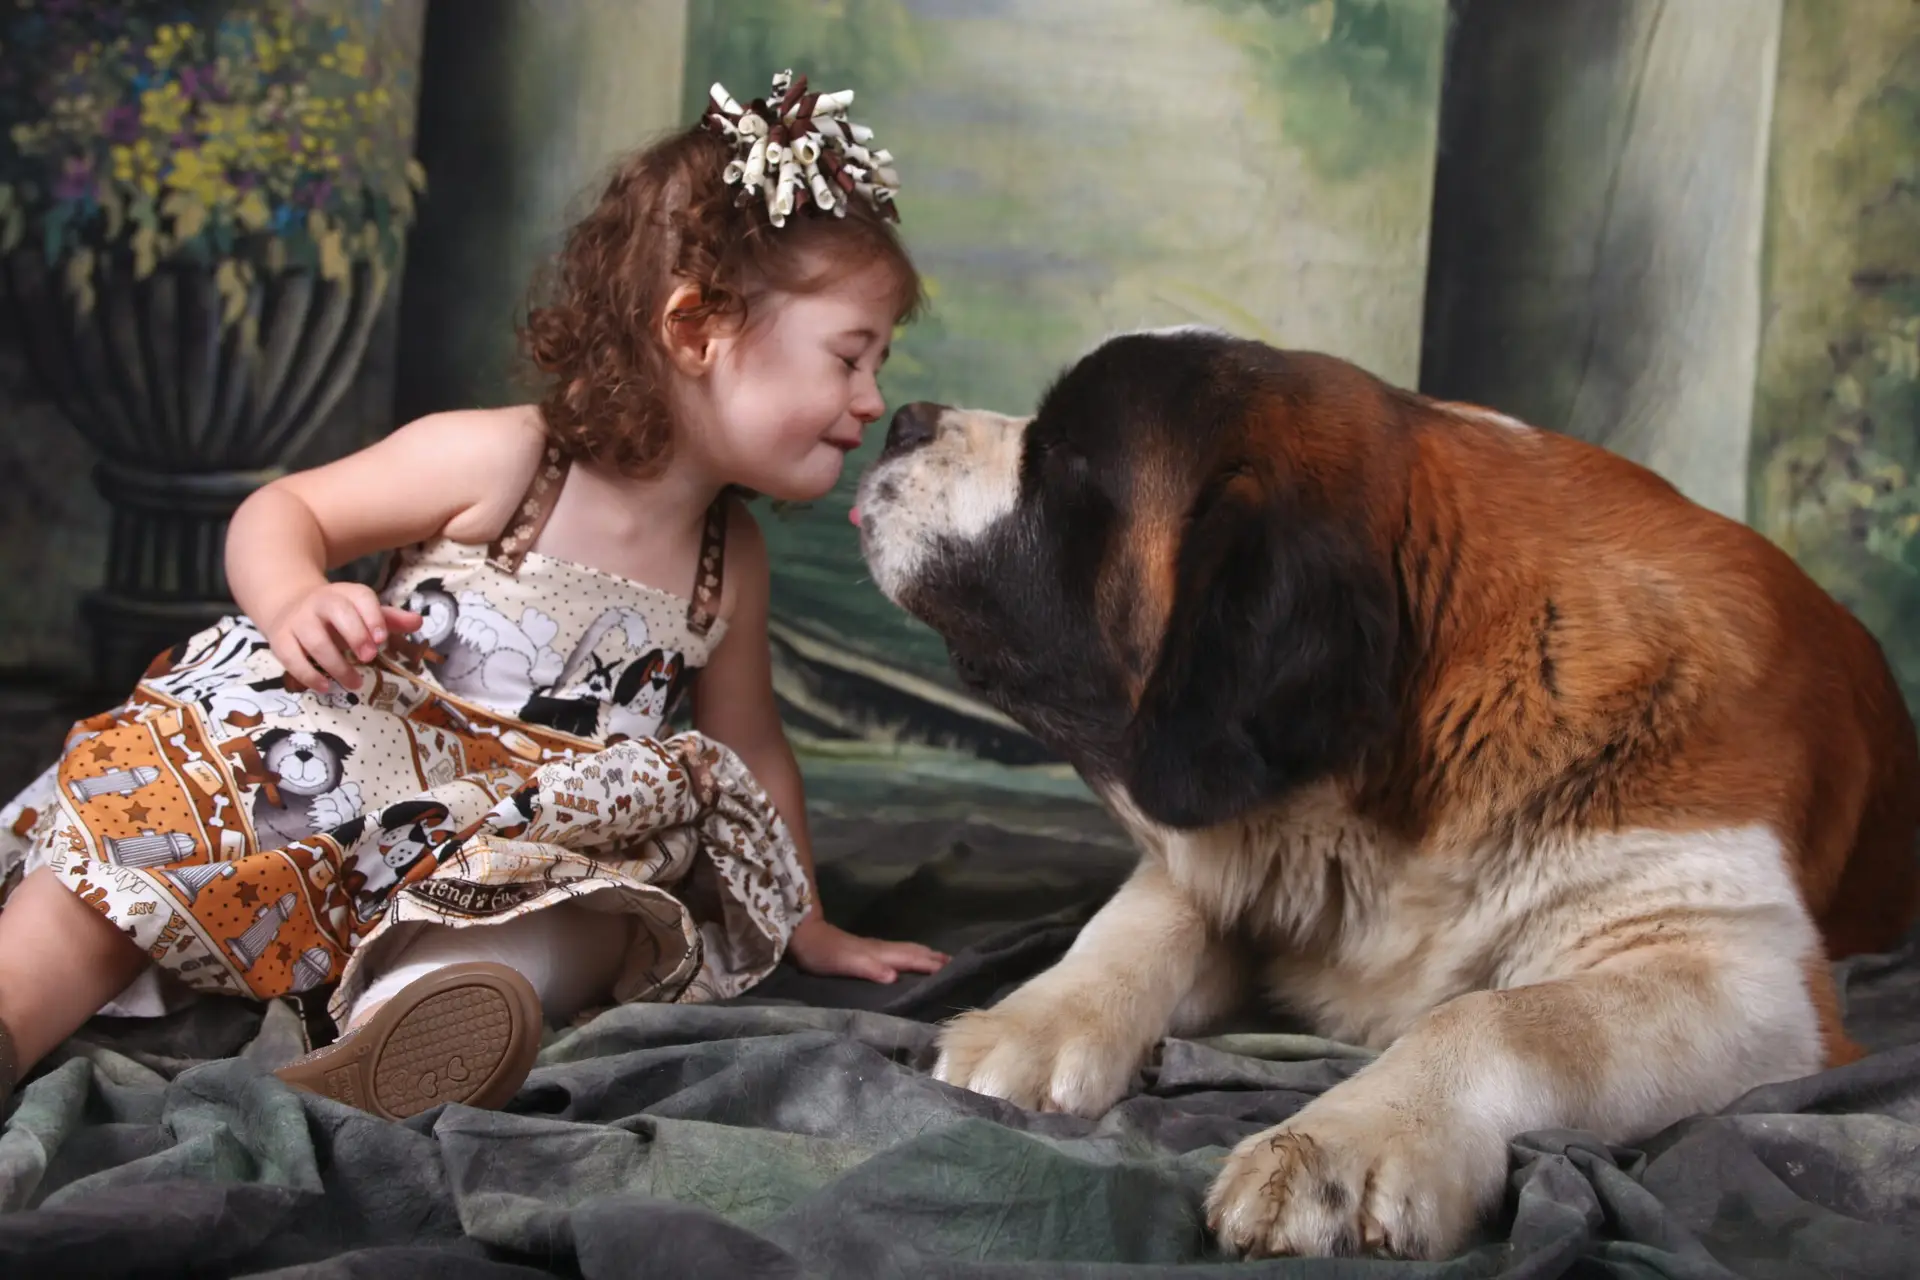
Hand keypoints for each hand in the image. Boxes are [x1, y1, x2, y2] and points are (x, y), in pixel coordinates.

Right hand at [266, 582, 421, 692]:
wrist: (289, 604)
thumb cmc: (337, 615)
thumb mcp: (362, 611)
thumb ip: (389, 619)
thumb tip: (418, 622)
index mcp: (345, 594)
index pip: (361, 598)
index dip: (373, 618)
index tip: (382, 640)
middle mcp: (320, 603)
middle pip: (338, 613)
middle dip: (356, 636)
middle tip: (369, 658)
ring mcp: (298, 621)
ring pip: (315, 641)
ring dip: (337, 665)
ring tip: (355, 683)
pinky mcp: (280, 640)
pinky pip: (291, 659)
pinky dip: (308, 675)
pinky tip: (326, 687)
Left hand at [786, 914, 949, 983]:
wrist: (804, 936)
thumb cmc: (823, 953)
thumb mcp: (844, 963)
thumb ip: (868, 968)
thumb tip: (894, 977)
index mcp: (880, 953)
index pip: (911, 959)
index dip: (931, 964)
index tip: (954, 968)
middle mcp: (881, 949)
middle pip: (914, 951)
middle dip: (935, 957)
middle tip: (956, 964)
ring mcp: (874, 948)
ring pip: (907, 950)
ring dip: (926, 955)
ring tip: (942, 961)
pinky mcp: (867, 952)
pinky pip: (898, 953)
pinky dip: (912, 956)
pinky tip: (910, 961)